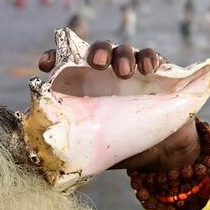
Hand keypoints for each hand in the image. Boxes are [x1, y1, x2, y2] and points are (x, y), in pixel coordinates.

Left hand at [37, 40, 199, 172]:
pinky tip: (148, 70)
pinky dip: (149, 58)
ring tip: (125, 73)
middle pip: (98, 50)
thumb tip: (47, 159)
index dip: (53, 58)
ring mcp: (132, 70)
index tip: (46, 65)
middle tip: (98, 64)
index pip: (65, 64)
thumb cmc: (123, 147)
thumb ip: (77, 146)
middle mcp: (107, 73)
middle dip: (97, 52)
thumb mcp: (97, 147)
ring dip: (123, 56)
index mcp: (86, 87)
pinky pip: (152, 56)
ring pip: (124, 50)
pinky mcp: (157, 72)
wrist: (163, 152)